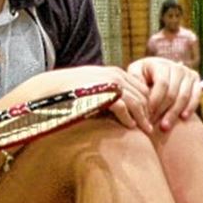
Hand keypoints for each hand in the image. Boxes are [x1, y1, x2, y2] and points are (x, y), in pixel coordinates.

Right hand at [28, 65, 153, 133]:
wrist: (51, 88)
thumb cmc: (73, 91)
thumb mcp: (97, 86)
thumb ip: (111, 92)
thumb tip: (125, 107)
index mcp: (116, 72)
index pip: (142, 87)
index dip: (148, 103)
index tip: (149, 116)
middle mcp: (115, 75)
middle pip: (143, 95)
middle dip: (149, 112)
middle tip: (151, 126)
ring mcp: (108, 84)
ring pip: (136, 102)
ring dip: (142, 117)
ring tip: (145, 130)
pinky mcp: (101, 94)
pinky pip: (122, 107)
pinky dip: (128, 118)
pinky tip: (130, 126)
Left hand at [127, 57, 200, 130]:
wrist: (158, 73)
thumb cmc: (143, 76)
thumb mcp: (135, 74)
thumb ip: (135, 79)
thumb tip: (139, 88)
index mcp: (161, 64)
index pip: (162, 84)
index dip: (155, 100)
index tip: (146, 114)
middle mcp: (177, 67)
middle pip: (173, 92)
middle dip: (162, 110)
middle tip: (153, 125)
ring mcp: (188, 74)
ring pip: (184, 97)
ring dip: (174, 113)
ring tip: (165, 127)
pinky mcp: (196, 82)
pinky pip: (196, 97)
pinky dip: (190, 108)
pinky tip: (183, 118)